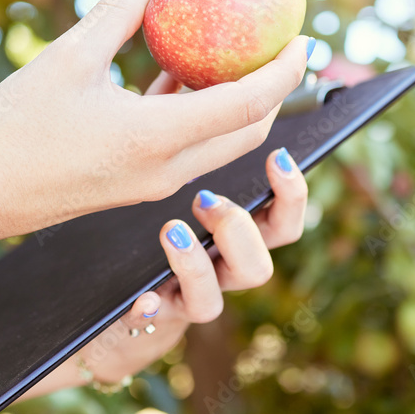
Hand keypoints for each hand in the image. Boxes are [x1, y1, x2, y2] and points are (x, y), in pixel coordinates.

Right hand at [0, 0, 311, 244]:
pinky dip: (197, 113)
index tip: (303, 38)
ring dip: (234, 101)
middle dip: (275, 90)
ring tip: (225, 51)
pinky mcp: (135, 186)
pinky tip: (174, 75)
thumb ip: (119, 17)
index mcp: (156, 138)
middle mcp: (166, 169)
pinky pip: (187, 147)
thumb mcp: (67, 58)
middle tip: (277, 46)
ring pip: (219, 141)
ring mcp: (152, 183)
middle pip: (248, 131)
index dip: (285, 71)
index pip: (249, 104)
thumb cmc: (13, 128)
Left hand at [78, 148, 307, 384]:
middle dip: (236, 230)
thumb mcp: (177, 183)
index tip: (277, 157)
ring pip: (211, 303)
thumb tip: (195, 92)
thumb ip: (191, 147)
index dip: (291, 196)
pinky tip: (143, 296)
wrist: (123, 290)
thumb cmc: (156, 223)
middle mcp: (220, 274)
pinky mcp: (152, 315)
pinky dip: (150, 308)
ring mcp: (187, 298)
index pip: (283, 224)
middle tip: (204, 198)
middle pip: (258, 269)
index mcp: (238, 239)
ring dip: (195, 265)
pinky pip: (154, 321)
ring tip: (171, 230)